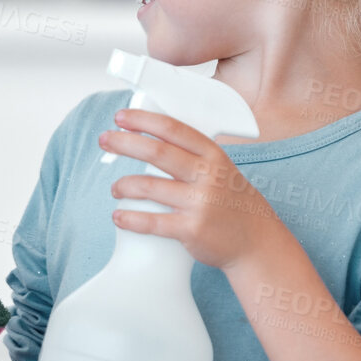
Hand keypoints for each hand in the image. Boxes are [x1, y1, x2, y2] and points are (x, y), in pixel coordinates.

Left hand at [100, 108, 291, 271]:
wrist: (255, 243)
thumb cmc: (232, 203)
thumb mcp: (221, 170)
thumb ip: (193, 155)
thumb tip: (152, 138)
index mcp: (213, 156)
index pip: (173, 129)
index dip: (143, 121)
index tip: (121, 117)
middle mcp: (207, 176)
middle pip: (156, 152)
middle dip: (124, 143)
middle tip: (105, 140)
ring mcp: (200, 203)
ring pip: (148, 187)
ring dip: (123, 185)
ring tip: (116, 189)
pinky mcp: (191, 230)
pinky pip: (151, 222)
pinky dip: (130, 218)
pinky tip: (118, 216)